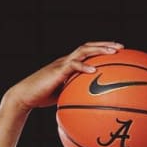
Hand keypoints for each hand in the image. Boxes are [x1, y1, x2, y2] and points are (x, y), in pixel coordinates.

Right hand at [4, 41, 123, 110]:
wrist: (25, 96)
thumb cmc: (44, 97)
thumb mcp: (65, 94)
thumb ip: (77, 92)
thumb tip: (94, 102)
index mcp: (69, 64)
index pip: (88, 51)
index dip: (102, 48)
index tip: (118, 50)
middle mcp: (66, 60)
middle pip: (88, 47)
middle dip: (105, 45)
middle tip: (121, 47)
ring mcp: (61, 63)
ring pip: (82, 51)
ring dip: (99, 50)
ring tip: (112, 52)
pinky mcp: (57, 71)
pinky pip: (72, 66)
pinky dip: (83, 67)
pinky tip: (93, 70)